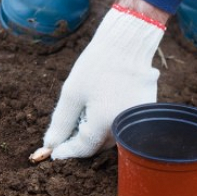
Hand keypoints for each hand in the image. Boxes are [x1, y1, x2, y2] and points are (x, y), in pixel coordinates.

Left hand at [31, 0, 167, 161]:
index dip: (67, 151)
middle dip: (80, 143)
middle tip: (65, 133)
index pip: (84, 149)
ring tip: (82, 117)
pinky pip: (123, 124)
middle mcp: (125, 127)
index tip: (53, 152)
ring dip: (95, 134)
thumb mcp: (72, 93)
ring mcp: (137, 119)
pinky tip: (100, 106)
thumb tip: (51, 145)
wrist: (127, 43)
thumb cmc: (96, 65)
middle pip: (98, 146)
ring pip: (112, 137)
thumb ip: (61, 123)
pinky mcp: (145, 111)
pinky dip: (109, 122)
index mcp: (105, 124)